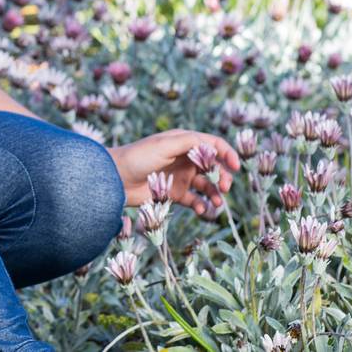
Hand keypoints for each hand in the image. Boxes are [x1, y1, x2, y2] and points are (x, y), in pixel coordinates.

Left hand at [109, 129, 240, 214]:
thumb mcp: (163, 145)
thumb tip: (213, 146)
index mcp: (184, 142)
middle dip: (223, 177)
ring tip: (216, 202)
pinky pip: (194, 200)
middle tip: (224, 188)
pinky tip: (201, 209)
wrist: (115, 177)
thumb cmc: (138, 156)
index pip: (213, 145)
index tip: (236, 166)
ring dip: (215, 194)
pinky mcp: (174, 193)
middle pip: (213, 167)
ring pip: (206, 186)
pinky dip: (201, 205)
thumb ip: (189, 143)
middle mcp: (185, 159)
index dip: (227, 154)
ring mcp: (180, 177)